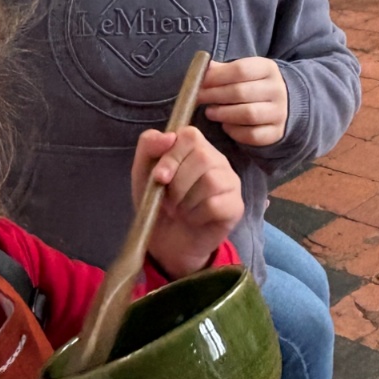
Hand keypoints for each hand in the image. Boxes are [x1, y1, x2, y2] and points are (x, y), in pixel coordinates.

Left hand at [135, 125, 243, 275]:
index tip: (159, 178)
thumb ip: (149, 146)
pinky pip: (216, 204)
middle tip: (169, 201)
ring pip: (210, 181)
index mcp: (195, 147)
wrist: (167, 242)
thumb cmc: (157, 202)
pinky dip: (196, 215)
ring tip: (180, 210)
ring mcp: (230, 182)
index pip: (190, 136)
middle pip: (202, 157)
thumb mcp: (142, 172)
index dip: (172, 156)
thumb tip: (168, 136)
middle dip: (177, 184)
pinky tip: (193, 219)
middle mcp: (217, 160)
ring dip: (186, 201)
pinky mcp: (236, 206)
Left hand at [198, 57, 288, 146]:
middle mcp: (277, 90)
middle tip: (199, 98)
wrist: (281, 102)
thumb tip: (201, 69)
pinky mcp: (276, 132)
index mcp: (268, 69)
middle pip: (241, 92)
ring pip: (248, 115)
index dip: (217, 77)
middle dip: (215, 95)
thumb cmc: (252, 84)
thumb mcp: (242, 71)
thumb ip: (221, 70)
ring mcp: (279, 112)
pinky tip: (225, 125)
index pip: (240, 70)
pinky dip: (235, 132)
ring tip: (209, 112)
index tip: (200, 82)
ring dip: (223, 114)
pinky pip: (252, 135)